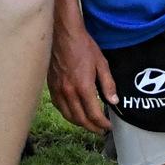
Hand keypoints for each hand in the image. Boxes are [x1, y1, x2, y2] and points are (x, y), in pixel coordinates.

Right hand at [48, 19, 115, 133]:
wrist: (64, 34)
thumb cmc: (83, 46)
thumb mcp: (101, 64)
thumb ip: (108, 85)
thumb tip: (114, 102)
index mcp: (83, 87)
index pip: (93, 114)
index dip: (102, 123)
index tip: (108, 126)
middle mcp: (69, 92)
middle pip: (80, 119)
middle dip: (92, 127)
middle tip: (100, 130)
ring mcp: (58, 89)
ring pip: (68, 115)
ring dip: (79, 123)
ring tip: (89, 124)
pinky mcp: (51, 86)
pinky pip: (59, 106)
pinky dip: (67, 114)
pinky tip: (73, 113)